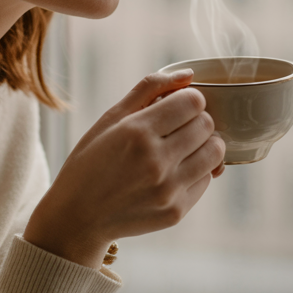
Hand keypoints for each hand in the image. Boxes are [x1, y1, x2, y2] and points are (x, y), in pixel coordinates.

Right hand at [24, 70, 225, 268]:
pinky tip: (173, 173)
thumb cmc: (90, 162)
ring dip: (204, 145)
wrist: (77, 218)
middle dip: (196, 120)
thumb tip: (188, 74)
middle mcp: (156, 161)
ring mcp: (168, 189)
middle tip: (176, 129)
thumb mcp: (109, 119)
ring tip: (181, 149)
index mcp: (137, 132)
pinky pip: (206, 180)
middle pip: (207, 124)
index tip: (175, 107)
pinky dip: (196, 172)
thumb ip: (148, 89)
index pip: (193, 101)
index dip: (187, 100)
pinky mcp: (176, 212)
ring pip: (215, 152)